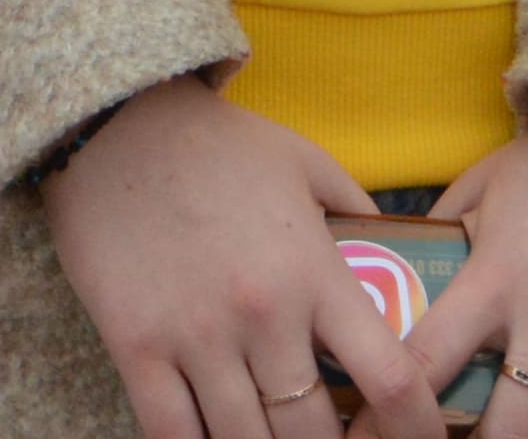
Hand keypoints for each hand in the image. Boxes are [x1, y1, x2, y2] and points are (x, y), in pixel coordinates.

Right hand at [41, 80, 428, 438]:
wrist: (109, 120)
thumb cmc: (214, 142)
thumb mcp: (305, 163)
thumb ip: (357, 213)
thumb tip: (399, 254)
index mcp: (314, 272)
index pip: (392, 378)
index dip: (417, 429)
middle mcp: (263, 313)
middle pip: (315, 434)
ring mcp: (196, 335)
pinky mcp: (136, 345)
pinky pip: (173, 434)